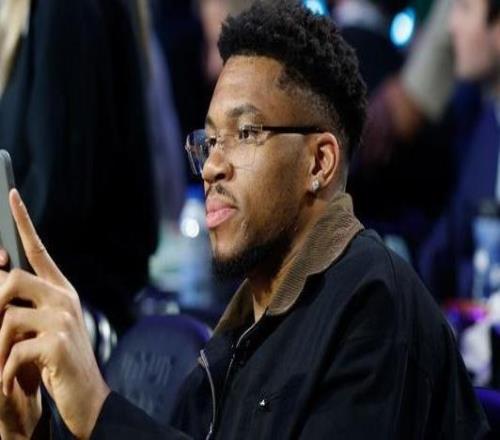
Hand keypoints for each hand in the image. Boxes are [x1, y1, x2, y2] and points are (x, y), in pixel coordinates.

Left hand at [0, 189, 109, 438]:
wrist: (88, 396)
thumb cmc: (59, 361)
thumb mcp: (45, 327)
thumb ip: (27, 303)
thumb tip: (0, 277)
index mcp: (61, 291)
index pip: (38, 249)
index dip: (24, 221)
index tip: (11, 194)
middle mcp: (64, 298)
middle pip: (12, 280)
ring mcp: (63, 319)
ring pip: (6, 316)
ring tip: (4, 362)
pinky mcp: (56, 344)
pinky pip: (12, 348)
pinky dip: (4, 369)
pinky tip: (12, 379)